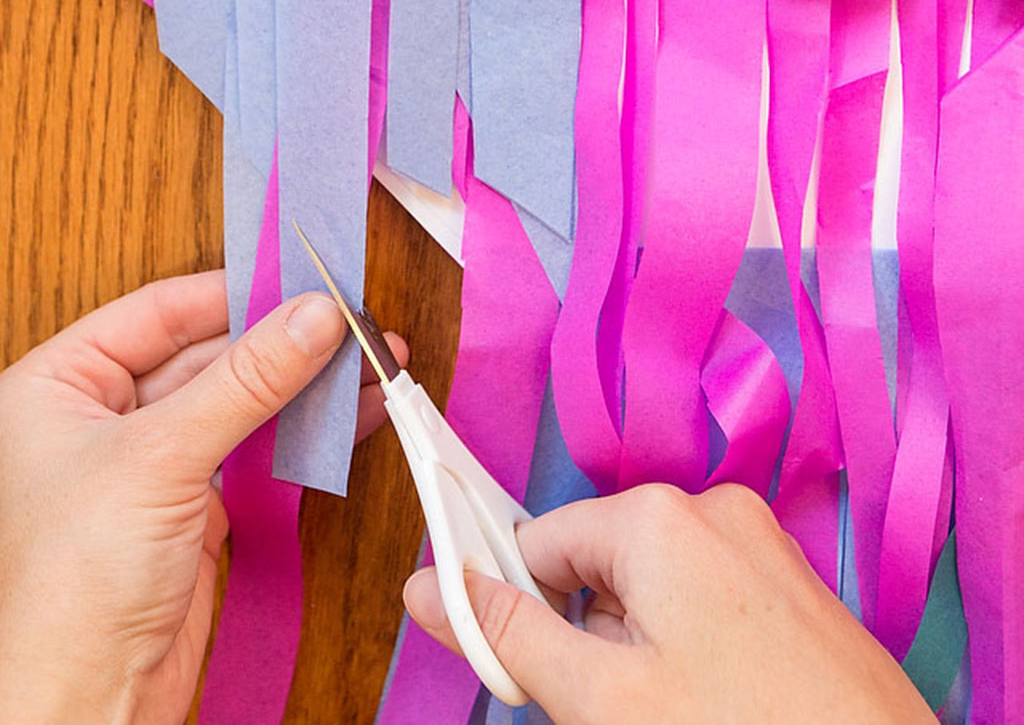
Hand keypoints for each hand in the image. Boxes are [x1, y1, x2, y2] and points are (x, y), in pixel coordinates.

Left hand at [0, 270, 404, 724]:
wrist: (85, 702)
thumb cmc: (70, 585)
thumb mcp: (160, 458)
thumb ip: (244, 381)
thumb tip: (312, 317)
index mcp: (58, 382)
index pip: (160, 310)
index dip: (236, 292)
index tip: (306, 280)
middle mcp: (98, 415)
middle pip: (205, 353)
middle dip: (282, 342)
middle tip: (353, 325)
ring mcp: (147, 462)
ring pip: (236, 402)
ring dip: (301, 387)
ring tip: (369, 364)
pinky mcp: (189, 506)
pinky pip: (251, 450)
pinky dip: (300, 434)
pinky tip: (349, 415)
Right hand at [403, 483, 936, 724]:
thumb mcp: (601, 697)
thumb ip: (505, 634)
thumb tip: (427, 588)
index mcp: (658, 518)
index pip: (537, 539)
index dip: (514, 602)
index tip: (518, 663)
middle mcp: (712, 512)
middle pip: (594, 563)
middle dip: (586, 632)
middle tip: (612, 705)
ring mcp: (760, 546)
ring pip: (648, 587)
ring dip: (634, 646)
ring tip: (673, 710)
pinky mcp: (789, 586)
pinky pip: (702, 597)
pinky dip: (684, 646)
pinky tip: (709, 702)